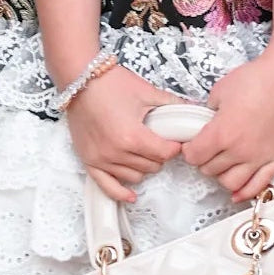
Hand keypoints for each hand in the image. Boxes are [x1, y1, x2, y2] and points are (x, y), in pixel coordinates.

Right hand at [63, 63, 191, 203]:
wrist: (80, 78)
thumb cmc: (111, 83)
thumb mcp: (145, 92)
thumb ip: (171, 103)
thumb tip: (193, 108)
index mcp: (132, 136)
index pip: (164, 154)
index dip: (174, 147)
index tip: (175, 140)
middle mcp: (116, 152)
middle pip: (151, 166)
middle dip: (160, 155)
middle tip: (160, 142)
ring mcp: (101, 159)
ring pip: (134, 177)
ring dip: (144, 167)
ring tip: (144, 152)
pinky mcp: (88, 160)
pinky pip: (107, 186)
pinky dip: (120, 193)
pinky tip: (131, 195)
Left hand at [181, 50, 273, 203]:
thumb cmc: (255, 79)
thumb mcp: (220, 91)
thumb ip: (208, 111)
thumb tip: (205, 122)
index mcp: (222, 133)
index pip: (194, 156)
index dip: (189, 150)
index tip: (190, 145)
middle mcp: (240, 150)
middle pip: (210, 170)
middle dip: (203, 161)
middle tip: (205, 151)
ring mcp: (259, 157)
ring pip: (231, 183)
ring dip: (221, 176)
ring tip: (221, 164)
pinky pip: (259, 185)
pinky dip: (246, 192)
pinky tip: (237, 191)